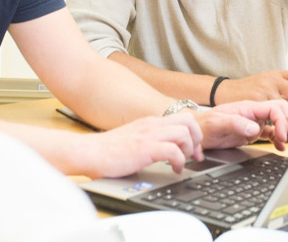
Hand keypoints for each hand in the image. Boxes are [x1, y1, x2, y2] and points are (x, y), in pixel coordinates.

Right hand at [73, 112, 203, 177]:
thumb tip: (163, 149)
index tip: (194, 150)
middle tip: (195, 155)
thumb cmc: (107, 150)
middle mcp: (152, 125)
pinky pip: (173, 150)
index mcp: (150, 122)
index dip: (194, 133)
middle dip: (197, 138)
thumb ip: (148, 139)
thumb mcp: (133, 139)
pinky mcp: (145, 148)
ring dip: (189, 149)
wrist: (89, 152)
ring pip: (185, 132)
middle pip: (189, 120)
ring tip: (183, 163)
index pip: (183, 117)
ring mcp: (149, 135)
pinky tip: (174, 170)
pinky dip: (180, 161)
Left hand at [197, 99, 287, 150]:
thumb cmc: (204, 125)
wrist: (196, 132)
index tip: (282, 135)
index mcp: (249, 107)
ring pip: (279, 122)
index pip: (275, 108)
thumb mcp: (217, 122)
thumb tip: (255, 128)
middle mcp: (254, 113)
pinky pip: (271, 133)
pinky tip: (280, 146)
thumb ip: (236, 123)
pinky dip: (279, 139)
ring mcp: (254, 122)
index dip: (283, 120)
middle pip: (281, 111)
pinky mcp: (252, 132)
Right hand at [215, 70, 287, 119]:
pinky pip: (272, 116)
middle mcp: (272, 80)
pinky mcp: (256, 101)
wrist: (224, 92)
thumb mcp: (265, 85)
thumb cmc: (246, 91)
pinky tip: (276, 132)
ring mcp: (264, 90)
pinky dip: (276, 126)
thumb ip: (282, 93)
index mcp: (276, 75)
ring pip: (286, 107)